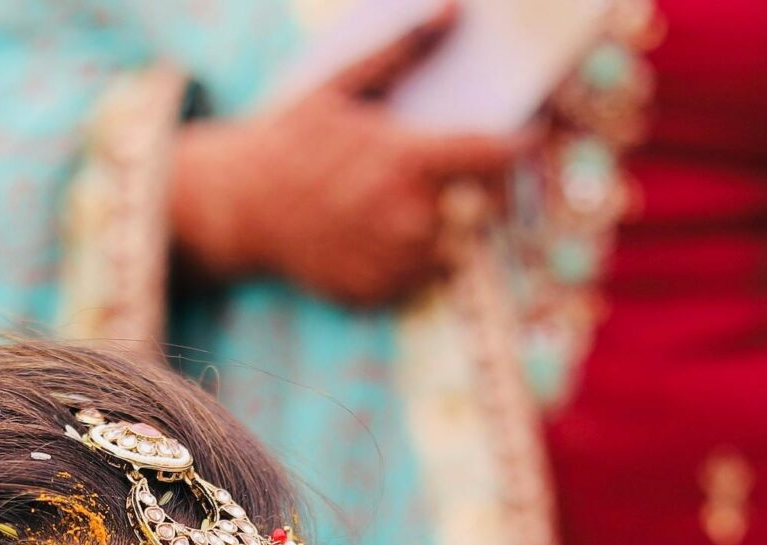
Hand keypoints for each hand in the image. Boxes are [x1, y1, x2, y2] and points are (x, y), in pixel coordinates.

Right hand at [168, 8, 526, 307]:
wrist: (236, 208)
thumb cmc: (288, 141)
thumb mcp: (340, 88)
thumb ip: (403, 53)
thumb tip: (453, 11)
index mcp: (407, 162)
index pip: (495, 156)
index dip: (520, 146)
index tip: (530, 138)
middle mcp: (409, 218)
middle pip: (482, 209)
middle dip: (475, 193)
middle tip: (439, 179)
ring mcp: (394, 263)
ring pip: (453, 248)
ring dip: (440, 230)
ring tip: (395, 210)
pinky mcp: (377, 294)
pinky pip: (418, 281)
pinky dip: (408, 263)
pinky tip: (372, 238)